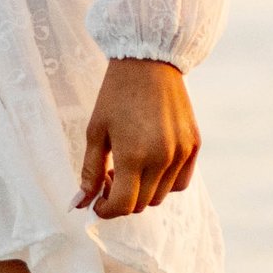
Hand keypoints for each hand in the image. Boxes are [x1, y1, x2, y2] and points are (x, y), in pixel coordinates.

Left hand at [76, 58, 198, 217]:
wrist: (149, 62)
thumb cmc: (116, 95)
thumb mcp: (95, 133)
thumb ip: (90, 172)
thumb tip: (78, 204)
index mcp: (133, 155)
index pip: (124, 205)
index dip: (106, 210)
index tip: (97, 203)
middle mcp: (162, 158)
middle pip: (142, 204)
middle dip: (121, 200)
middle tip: (110, 177)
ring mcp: (181, 153)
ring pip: (161, 196)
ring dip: (142, 192)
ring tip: (130, 167)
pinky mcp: (194, 146)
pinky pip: (180, 182)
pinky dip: (164, 183)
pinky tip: (150, 164)